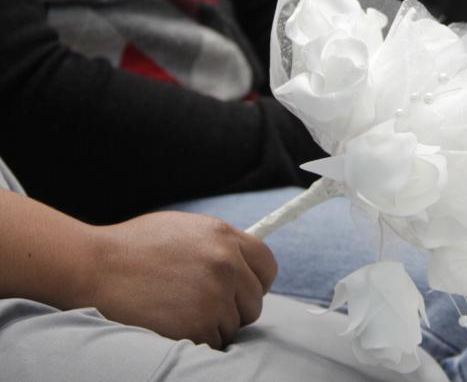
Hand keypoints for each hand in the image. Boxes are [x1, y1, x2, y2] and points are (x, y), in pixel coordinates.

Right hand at [88, 212, 276, 348]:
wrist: (95, 266)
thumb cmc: (135, 248)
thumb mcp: (185, 229)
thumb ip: (220, 244)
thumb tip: (246, 265)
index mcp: (225, 236)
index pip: (268, 265)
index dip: (258, 281)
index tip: (246, 290)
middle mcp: (226, 263)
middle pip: (255, 300)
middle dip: (235, 307)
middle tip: (204, 305)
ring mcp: (215, 295)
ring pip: (236, 324)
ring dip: (214, 324)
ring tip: (180, 310)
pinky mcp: (200, 324)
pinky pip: (215, 342)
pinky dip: (199, 339)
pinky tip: (174, 323)